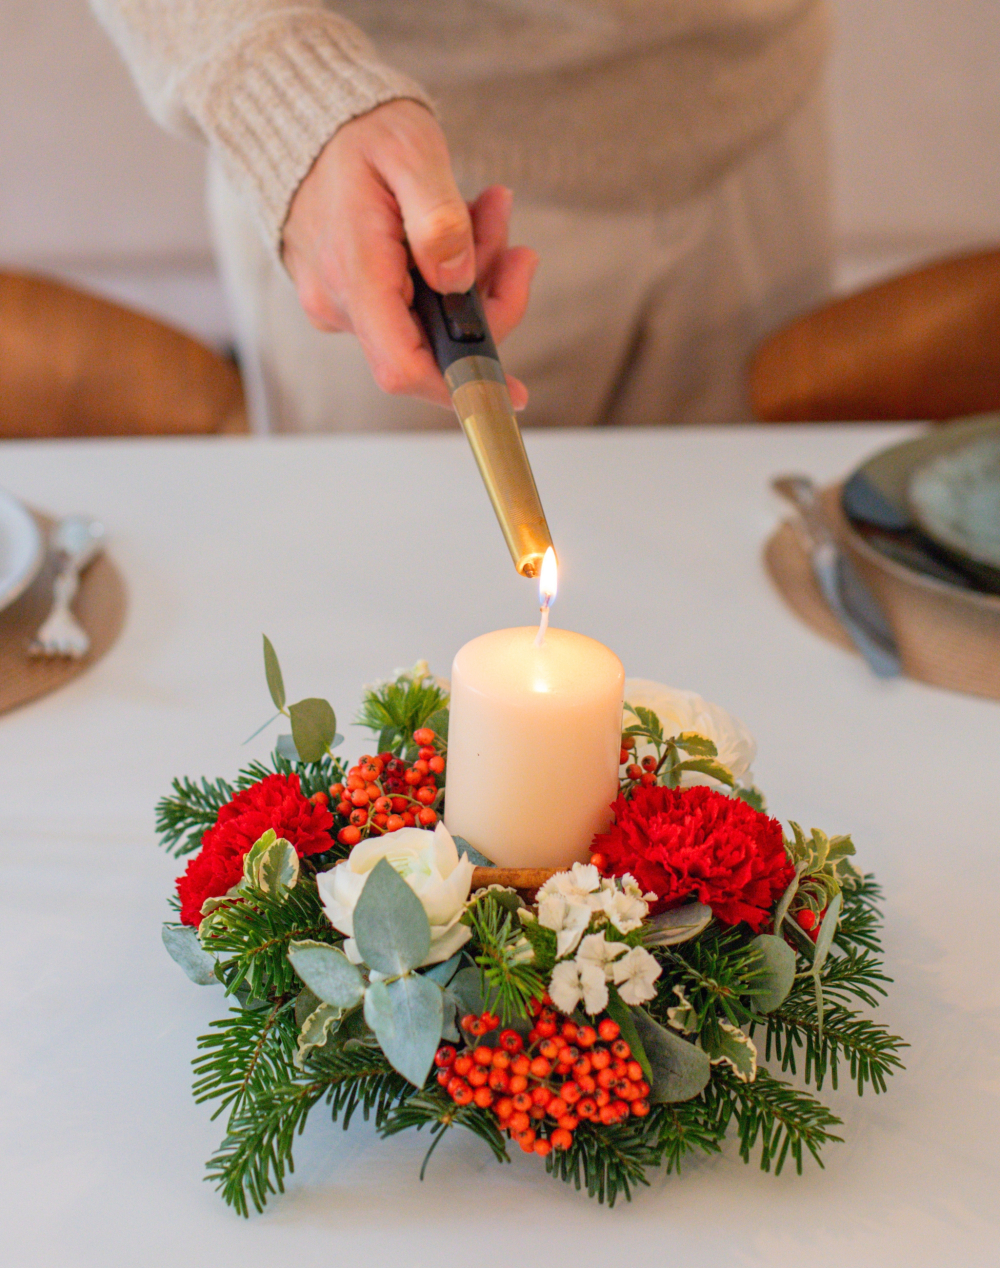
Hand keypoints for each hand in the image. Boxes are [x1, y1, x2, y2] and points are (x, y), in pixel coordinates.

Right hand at [282, 99, 537, 408]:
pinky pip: (412, 305)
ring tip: (489, 212)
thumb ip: (438, 217)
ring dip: (473, 277)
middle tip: (513, 245)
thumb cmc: (356, 129)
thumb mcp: (409, 151)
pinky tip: (461, 226)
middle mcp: (341, 302)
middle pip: (431, 345)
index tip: (507, 390)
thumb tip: (458, 279)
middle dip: (485, 301)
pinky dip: (447, 274)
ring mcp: (343, 304)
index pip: (404, 365)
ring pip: (428, 323)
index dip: (457, 386)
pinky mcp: (353, 298)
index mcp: (354, 272)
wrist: (300, 117)